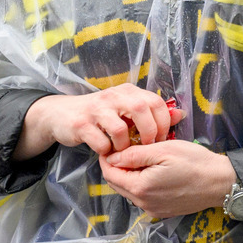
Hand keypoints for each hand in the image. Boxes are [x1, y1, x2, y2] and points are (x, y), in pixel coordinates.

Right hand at [15, 84, 184, 159]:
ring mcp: (96, 109)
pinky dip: (106, 151)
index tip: (161, 140)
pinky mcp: (81, 124)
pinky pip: (100, 142)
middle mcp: (114, 96)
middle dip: (149, 133)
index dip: (163, 123)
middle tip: (146, 148)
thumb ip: (152, 113)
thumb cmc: (101, 115)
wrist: (62, 114)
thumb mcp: (127, 110)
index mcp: (128, 91)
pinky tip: (106, 151)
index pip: (155, 102)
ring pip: (120, 129)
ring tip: (123, 151)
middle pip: (141, 110)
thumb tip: (180, 114)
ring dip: (125, 146)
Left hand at [100, 141, 235, 218]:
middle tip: (125, 147)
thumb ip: (134, 155)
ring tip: (140, 157)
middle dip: (116, 166)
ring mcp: (153, 209)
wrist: (220, 182)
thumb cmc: (194, 162)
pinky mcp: (162, 211)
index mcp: (140, 188)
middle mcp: (143, 203)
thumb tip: (112, 158)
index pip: (110, 174)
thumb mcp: (162, 150)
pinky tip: (153, 170)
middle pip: (118, 184)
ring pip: (130, 191)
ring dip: (129, 175)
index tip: (112, 144)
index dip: (107, 158)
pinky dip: (142, 183)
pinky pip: (143, 197)